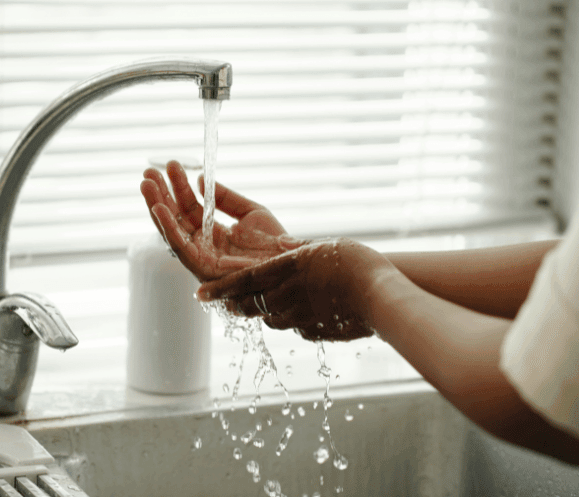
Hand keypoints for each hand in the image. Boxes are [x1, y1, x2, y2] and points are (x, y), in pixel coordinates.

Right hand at [140, 160, 303, 281]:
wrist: (290, 262)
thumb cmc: (275, 243)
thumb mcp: (250, 211)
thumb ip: (225, 197)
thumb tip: (200, 179)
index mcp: (213, 234)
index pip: (190, 208)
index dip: (179, 187)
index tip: (171, 166)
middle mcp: (203, 247)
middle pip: (175, 218)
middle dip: (160, 195)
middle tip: (148, 172)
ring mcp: (201, 258)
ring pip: (172, 231)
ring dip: (156, 207)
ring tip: (146, 184)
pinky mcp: (202, 268)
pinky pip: (180, 246)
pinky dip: (168, 227)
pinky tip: (158, 208)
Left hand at [196, 238, 396, 340]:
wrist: (381, 297)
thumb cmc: (355, 263)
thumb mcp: (321, 247)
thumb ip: (297, 251)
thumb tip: (281, 247)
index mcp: (281, 273)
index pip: (239, 283)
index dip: (218, 289)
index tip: (199, 295)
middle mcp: (283, 299)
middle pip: (248, 304)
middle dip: (236, 303)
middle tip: (227, 302)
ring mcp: (297, 319)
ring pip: (269, 317)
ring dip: (264, 311)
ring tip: (268, 304)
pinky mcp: (314, 333)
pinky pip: (294, 327)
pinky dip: (292, 320)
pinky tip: (304, 313)